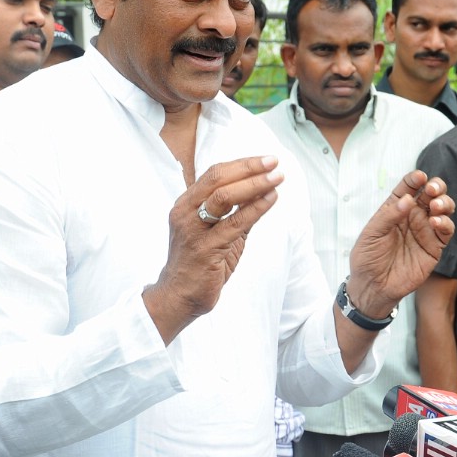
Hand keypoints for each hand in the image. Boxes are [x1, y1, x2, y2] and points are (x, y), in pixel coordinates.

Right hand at [143, 155, 283, 343]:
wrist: (179, 297)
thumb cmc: (199, 264)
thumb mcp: (216, 232)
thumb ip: (234, 212)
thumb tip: (262, 191)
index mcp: (185, 204)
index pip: (214, 174)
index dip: (241, 164)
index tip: (265, 159)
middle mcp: (185, 213)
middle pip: (217, 179)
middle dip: (249, 168)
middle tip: (274, 162)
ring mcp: (193, 230)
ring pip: (224, 197)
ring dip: (254, 184)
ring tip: (277, 179)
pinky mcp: (206, 249)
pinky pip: (234, 223)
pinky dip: (255, 208)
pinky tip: (271, 200)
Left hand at [346, 171, 454, 318]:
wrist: (373, 286)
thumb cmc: (367, 258)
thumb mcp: (371, 234)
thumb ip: (389, 216)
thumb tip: (408, 199)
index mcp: (396, 209)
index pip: (408, 188)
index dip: (415, 179)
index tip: (419, 176)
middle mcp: (413, 217)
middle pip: (431, 194)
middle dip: (436, 187)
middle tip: (432, 189)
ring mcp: (425, 231)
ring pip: (443, 210)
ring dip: (444, 203)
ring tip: (435, 206)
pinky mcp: (434, 247)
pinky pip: (446, 231)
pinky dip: (445, 223)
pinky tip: (436, 222)